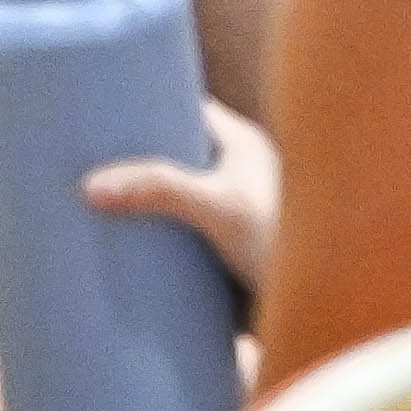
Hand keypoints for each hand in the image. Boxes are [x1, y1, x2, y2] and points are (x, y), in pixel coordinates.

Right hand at [78, 97, 278, 289]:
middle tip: (83, 155)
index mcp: (242, 143)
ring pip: (180, 196)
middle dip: (136, 155)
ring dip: (147, 200)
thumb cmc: (288, 241)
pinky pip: (185, 235)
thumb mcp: (218, 207)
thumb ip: (159, 190)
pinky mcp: (227, 255)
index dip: (148, 100)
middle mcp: (239, 173)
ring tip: (93, 199)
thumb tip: (91, 187)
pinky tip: (126, 245)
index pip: (188, 106)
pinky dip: (159, 236)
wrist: (327, 310)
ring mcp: (233, 215)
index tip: (103, 102)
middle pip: (177, 152)